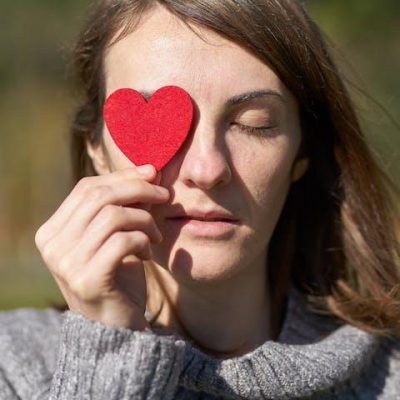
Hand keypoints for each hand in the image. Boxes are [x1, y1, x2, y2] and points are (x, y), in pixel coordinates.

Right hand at [34, 164, 168, 329]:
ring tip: (155, 236)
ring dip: (145, 220)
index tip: (153, 174)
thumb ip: (123, 205)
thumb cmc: (119, 276)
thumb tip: (150, 170)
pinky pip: (123, 241)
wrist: (117, 326)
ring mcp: (66, 263)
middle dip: (139, 189)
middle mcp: (53, 245)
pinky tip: (148, 254)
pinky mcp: (88, 280)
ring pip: (113, 216)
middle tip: (165, 195)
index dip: (122, 176)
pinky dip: (143, 241)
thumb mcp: (116, 235)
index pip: (87, 188)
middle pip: (99, 196)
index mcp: (53, 230)